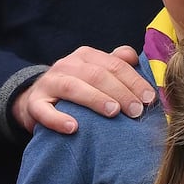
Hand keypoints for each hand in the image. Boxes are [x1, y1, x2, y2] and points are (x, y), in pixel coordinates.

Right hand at [11, 45, 150, 133]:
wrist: (37, 100)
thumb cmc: (77, 87)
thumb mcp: (96, 72)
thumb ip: (116, 64)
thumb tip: (135, 58)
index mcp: (86, 56)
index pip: (114, 64)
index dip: (134, 80)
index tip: (149, 98)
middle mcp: (67, 64)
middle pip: (97, 75)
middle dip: (120, 92)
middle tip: (136, 111)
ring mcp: (49, 83)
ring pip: (73, 87)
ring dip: (95, 100)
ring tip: (113, 113)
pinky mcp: (34, 103)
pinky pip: (44, 110)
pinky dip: (58, 119)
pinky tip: (73, 128)